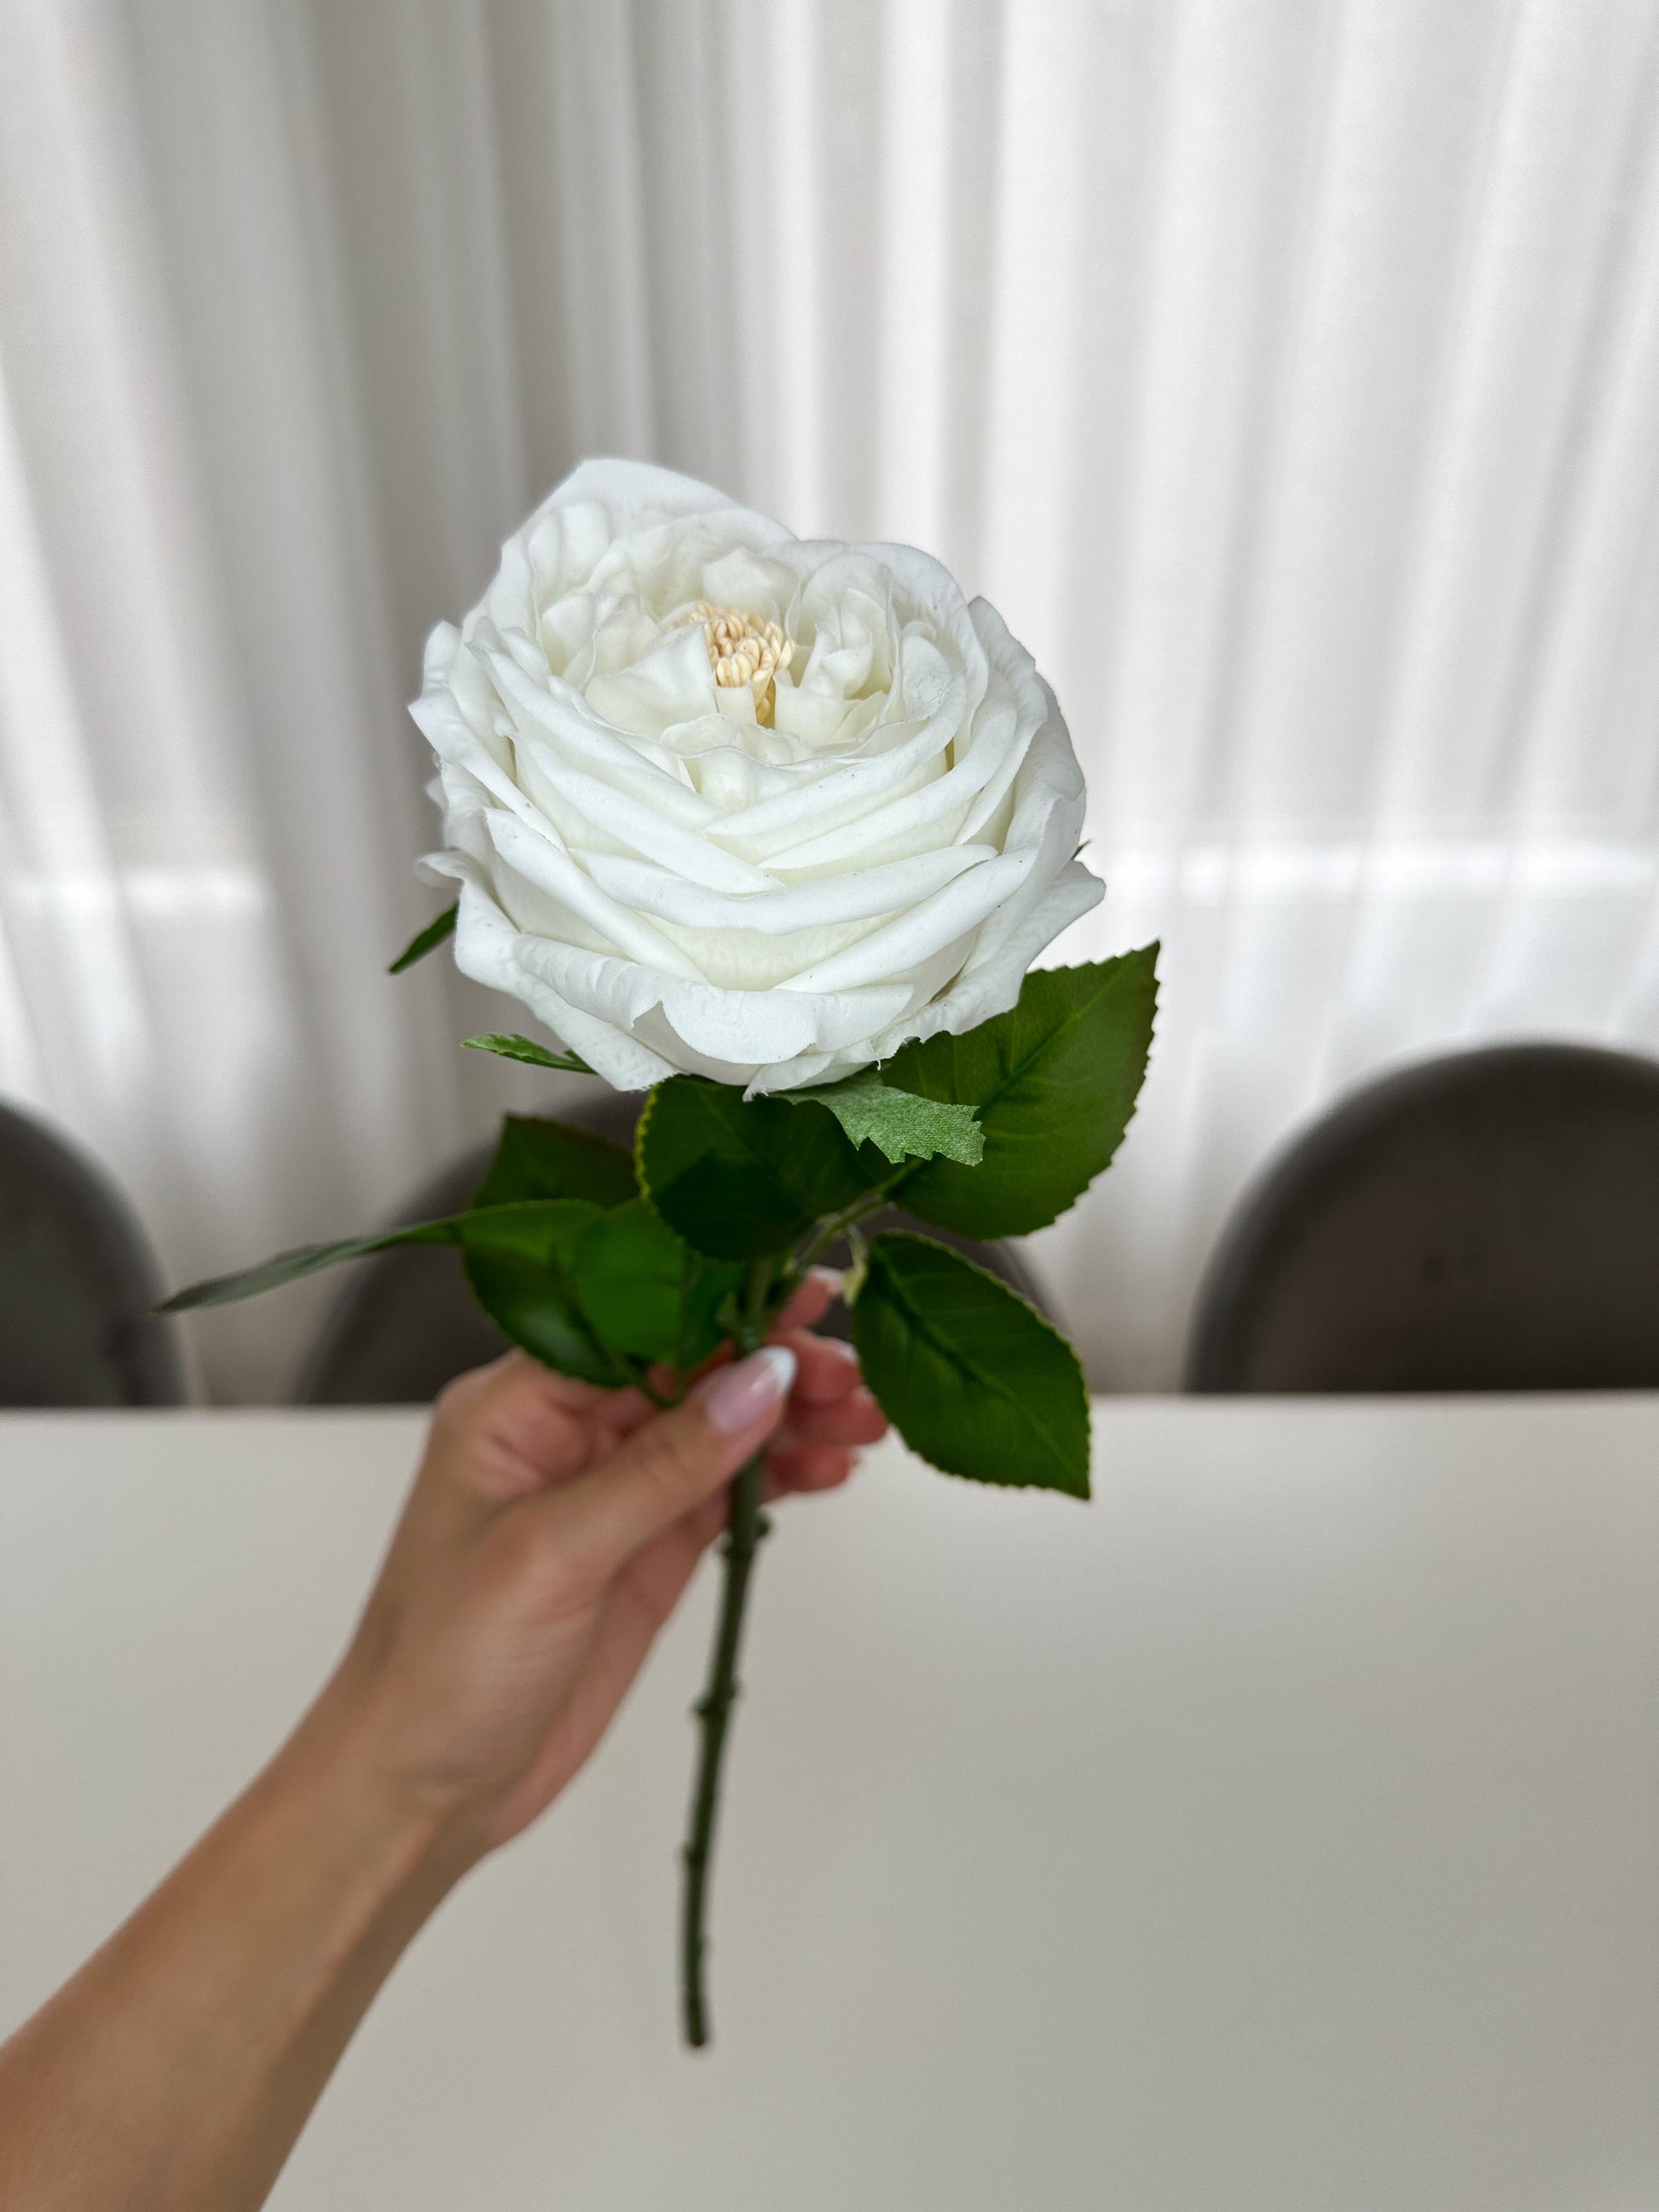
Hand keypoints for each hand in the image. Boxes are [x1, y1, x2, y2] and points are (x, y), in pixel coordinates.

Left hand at [322, 1272, 885, 1861]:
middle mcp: (564, 1435)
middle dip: (774, 1363)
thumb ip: (663, 1465)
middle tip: (854, 1375)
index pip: (632, 1323)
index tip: (804, 1297)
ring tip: (868, 1421)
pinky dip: (781, 1475)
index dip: (721, 1304)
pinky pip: (726, 1490)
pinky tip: (833, 1468)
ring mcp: (611, 1494)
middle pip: (689, 1368)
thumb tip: (763, 1380)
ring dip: (793, 1418)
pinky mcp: (647, 1551)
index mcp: (514, 1406)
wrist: (419, 1793)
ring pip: (719, 1427)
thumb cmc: (441, 1666)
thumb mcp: (553, 1553)